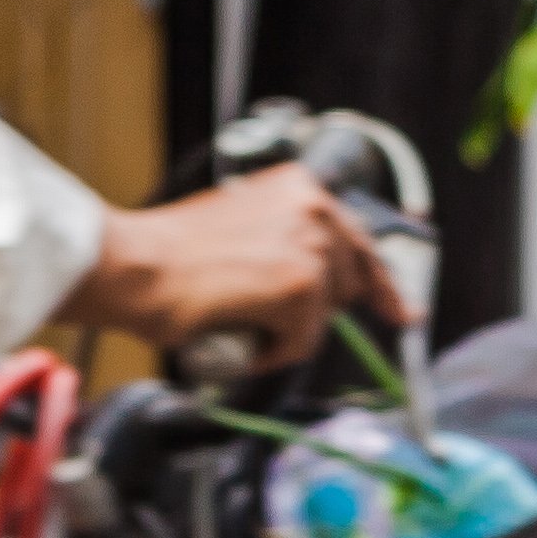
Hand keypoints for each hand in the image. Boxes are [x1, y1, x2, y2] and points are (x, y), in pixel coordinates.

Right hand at [73, 166, 404, 373]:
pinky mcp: (301, 287)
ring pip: (322, 317)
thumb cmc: (168, 255)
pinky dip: (271, 351)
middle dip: (319, 311)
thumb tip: (311, 285)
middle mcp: (315, 207)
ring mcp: (312, 247)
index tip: (403, 311)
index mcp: (300, 187)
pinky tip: (238, 335)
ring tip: (236, 318)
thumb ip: (282, 243)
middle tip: (275, 323)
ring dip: (285, 331)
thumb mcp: (242, 228)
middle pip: (347, 283)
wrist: (133, 266)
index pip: (359, 241)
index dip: (382, 283)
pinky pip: (302, 342)